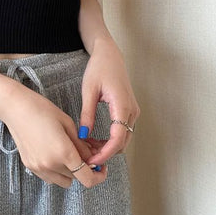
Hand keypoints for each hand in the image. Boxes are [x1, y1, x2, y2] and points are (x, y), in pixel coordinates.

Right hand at [0, 83, 107, 188]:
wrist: (15, 108)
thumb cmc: (42, 109)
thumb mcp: (68, 124)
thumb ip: (82, 145)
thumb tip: (92, 158)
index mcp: (63, 153)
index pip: (88, 179)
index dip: (99, 176)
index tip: (101, 167)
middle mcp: (51, 165)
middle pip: (77, 178)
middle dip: (84, 168)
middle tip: (85, 153)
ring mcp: (38, 167)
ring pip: (63, 181)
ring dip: (70, 172)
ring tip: (68, 153)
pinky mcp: (30, 166)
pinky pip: (50, 177)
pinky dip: (56, 171)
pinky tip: (54, 154)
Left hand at [78, 39, 140, 165]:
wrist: (109, 54)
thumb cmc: (99, 68)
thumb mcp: (89, 90)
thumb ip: (86, 114)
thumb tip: (82, 136)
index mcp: (122, 106)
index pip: (118, 138)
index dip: (105, 153)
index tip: (91, 160)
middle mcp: (132, 111)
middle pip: (122, 143)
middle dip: (105, 153)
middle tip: (85, 157)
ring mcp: (132, 111)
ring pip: (123, 139)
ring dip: (108, 147)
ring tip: (87, 148)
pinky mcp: (128, 111)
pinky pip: (123, 131)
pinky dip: (110, 139)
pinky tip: (94, 139)